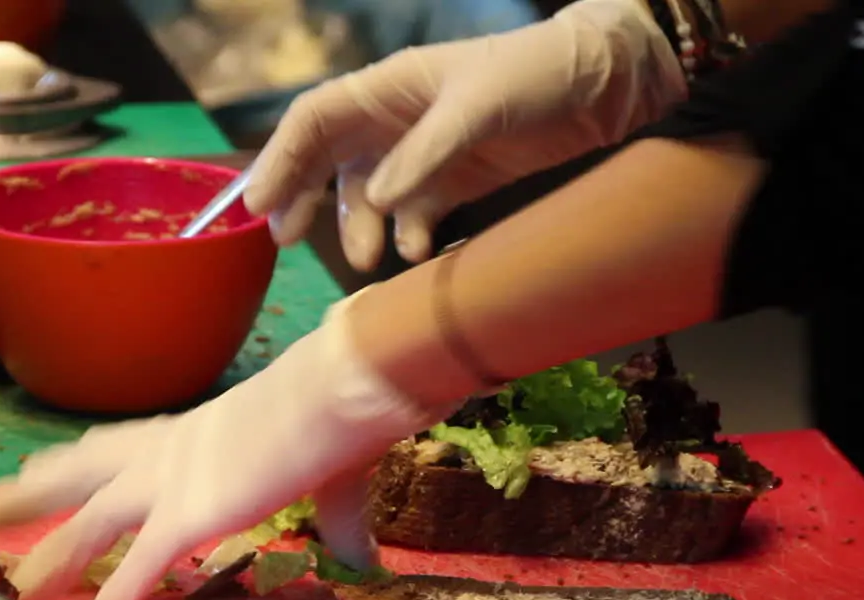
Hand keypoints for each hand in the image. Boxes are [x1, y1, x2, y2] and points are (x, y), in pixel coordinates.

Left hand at [0, 292, 450, 599]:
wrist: (334, 394)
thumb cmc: (331, 413)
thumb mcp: (327, 470)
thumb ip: (337, 519)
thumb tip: (363, 554)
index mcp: (196, 431)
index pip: (122, 445)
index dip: (82, 458)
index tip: (44, 464)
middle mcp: (169, 452)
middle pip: (82, 472)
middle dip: (32, 493)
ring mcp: (171, 482)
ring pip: (91, 522)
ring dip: (53, 557)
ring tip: (19, 590)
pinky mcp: (188, 514)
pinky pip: (141, 566)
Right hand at [243, 0, 684, 271]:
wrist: (604, 87)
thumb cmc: (536, 76)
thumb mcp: (478, 106)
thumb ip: (426, 154)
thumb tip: (377, 204)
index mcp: (390, 87)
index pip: (316, 120)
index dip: (282, 159)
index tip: (259, 205)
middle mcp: (398, 120)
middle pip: (330, 159)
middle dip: (304, 197)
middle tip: (283, 239)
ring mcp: (427, 154)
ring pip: (371, 196)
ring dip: (362, 228)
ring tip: (367, 259)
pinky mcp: (460, 181)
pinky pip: (417, 214)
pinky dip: (410, 236)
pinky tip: (418, 252)